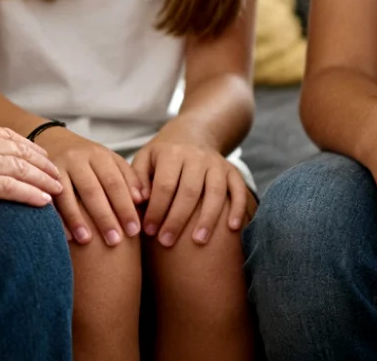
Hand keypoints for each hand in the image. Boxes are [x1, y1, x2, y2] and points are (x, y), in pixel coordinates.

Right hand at [0, 120, 63, 219]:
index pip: (0, 134)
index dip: (24, 146)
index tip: (38, 156)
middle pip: (17, 149)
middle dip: (41, 162)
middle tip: (58, 173)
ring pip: (18, 167)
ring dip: (43, 179)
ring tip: (59, 191)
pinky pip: (9, 187)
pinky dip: (30, 194)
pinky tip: (43, 202)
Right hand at [35, 127, 144, 246]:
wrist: (53, 140)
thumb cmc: (88, 159)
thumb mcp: (109, 161)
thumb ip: (127, 178)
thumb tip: (142, 200)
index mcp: (99, 155)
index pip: (115, 183)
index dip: (125, 207)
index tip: (134, 230)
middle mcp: (78, 158)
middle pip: (93, 190)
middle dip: (104, 217)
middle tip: (115, 241)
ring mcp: (57, 166)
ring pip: (68, 194)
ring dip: (78, 219)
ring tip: (87, 241)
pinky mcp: (41, 176)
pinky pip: (50, 199)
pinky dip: (58, 218)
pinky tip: (66, 235)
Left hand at [133, 127, 253, 248]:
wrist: (192, 134)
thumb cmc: (162, 156)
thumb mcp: (145, 159)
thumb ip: (138, 179)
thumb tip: (139, 201)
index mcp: (171, 153)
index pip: (164, 185)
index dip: (156, 210)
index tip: (149, 230)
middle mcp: (196, 157)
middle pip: (189, 191)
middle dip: (177, 219)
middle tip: (167, 242)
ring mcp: (217, 164)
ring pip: (215, 192)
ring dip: (207, 218)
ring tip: (198, 242)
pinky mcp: (233, 171)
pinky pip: (239, 190)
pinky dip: (238, 208)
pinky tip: (232, 228)